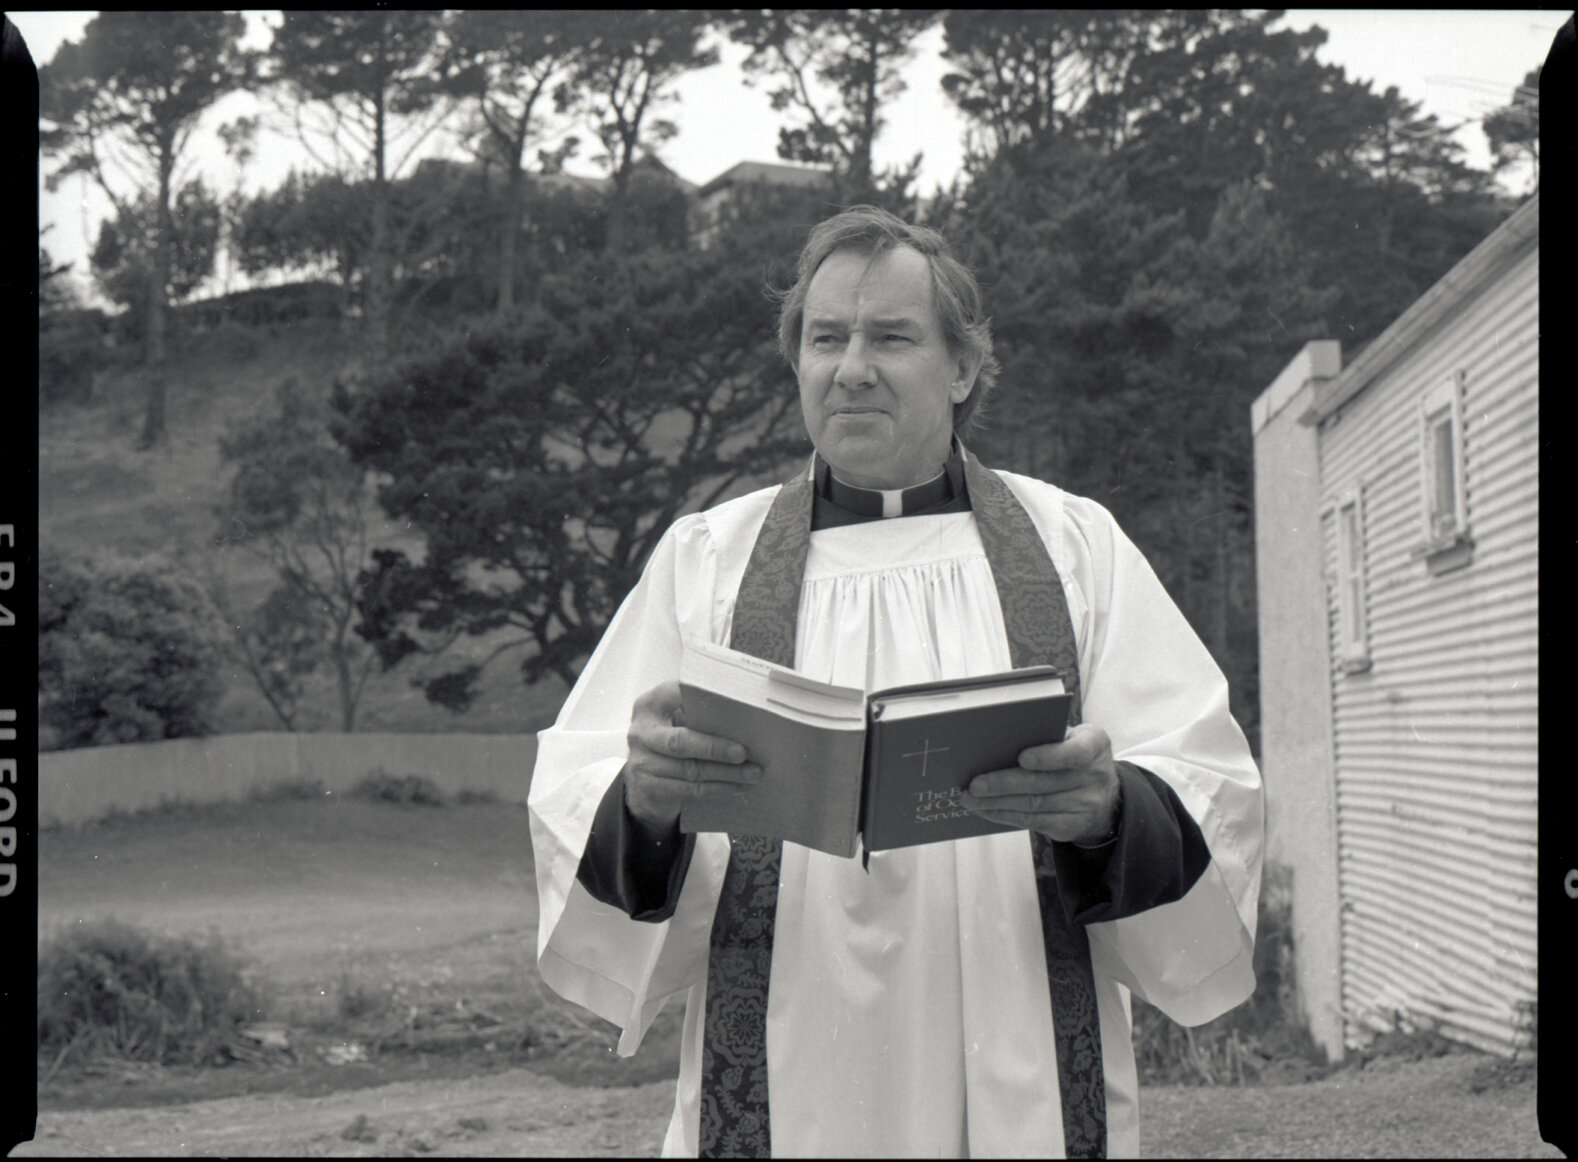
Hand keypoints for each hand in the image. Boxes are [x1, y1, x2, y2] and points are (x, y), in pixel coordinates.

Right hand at [624, 679, 760, 830]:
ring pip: (689, 770)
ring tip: (752, 773)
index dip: (702, 699)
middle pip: (680, 741)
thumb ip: (699, 715)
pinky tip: (737, 786)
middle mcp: (641, 731)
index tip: (732, 704)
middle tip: (743, 753)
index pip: (676, 695)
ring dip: (725, 773)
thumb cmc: (672, 738)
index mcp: (651, 705)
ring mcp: (641, 761)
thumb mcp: (677, 719)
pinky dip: (717, 789)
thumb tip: (743, 722)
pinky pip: (688, 790)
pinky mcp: (648, 787)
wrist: (644, 778)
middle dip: (715, 748)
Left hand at [958, 723, 1119, 844]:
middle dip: (1005, 784)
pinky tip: (986, 810)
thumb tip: (998, 740)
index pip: (1074, 752)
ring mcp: (1085, 805)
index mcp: (1094, 744)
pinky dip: (1005, 815)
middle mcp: (1094, 776)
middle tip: (975, 784)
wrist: (1105, 794)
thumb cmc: (1073, 754)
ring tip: (971, 799)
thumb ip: (1047, 736)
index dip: (1048, 756)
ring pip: (1034, 805)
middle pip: (1045, 783)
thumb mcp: (1072, 737)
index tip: (1022, 758)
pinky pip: (1033, 822)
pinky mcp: (1070, 826)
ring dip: (997, 803)